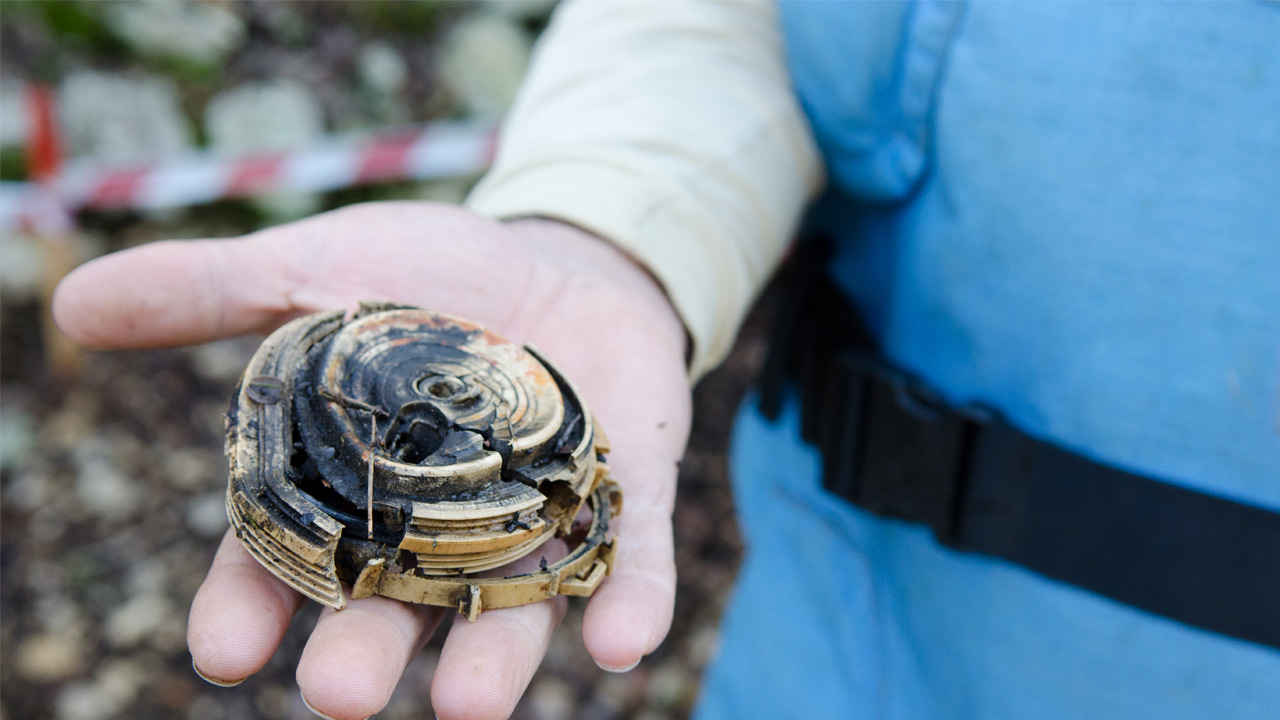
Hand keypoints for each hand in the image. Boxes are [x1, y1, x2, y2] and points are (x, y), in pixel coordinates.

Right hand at [53, 202, 691, 719]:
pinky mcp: (619, 492)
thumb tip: (71, 304)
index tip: (222, 651)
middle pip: (395, 606)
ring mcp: (533, 515)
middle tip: (338, 696)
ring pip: (509, 607)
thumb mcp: (320, 269)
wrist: (558, 251)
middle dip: (366, 652)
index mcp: (354, 488)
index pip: (288, 560)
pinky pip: (627, 557)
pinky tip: (624, 643)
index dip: (252, 605)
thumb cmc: (431, 275)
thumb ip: (212, 294)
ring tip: (470, 708)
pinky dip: (628, 598)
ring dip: (492, 660)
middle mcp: (438, 526)